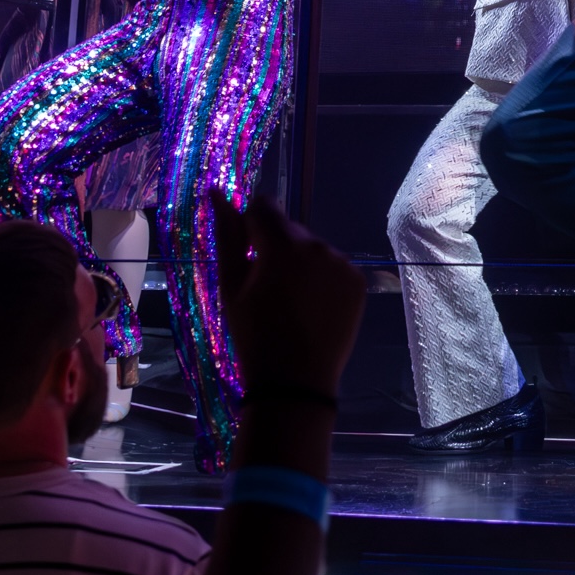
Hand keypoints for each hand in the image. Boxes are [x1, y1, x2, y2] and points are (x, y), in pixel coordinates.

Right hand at [216, 198, 365, 407]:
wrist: (294, 382)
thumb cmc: (254, 335)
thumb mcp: (231, 286)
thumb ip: (227, 235)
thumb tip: (217, 192)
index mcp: (283, 244)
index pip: (264, 207)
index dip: (251, 226)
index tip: (246, 255)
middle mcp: (318, 245)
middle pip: (290, 229)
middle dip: (275, 247)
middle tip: (266, 288)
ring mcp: (342, 264)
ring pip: (312, 249)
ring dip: (300, 263)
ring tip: (289, 302)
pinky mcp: (357, 282)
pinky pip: (333, 268)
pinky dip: (321, 279)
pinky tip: (311, 308)